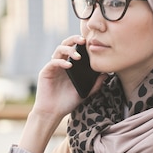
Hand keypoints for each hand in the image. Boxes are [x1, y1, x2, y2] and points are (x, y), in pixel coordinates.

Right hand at [18, 35, 105, 152]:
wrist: (53, 112)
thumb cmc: (67, 102)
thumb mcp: (85, 93)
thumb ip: (95, 84)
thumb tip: (107, 74)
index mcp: (70, 66)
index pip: (75, 49)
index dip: (81, 43)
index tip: (91, 42)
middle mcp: (61, 63)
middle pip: (66, 44)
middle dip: (74, 39)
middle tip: (84, 41)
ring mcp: (53, 67)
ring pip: (59, 50)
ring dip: (69, 49)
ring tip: (78, 56)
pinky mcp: (46, 72)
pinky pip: (53, 62)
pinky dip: (61, 62)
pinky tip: (69, 66)